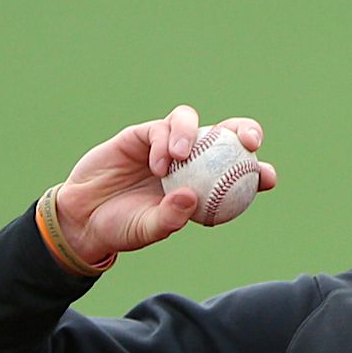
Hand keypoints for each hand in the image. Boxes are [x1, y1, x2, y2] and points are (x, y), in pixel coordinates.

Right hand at [52, 106, 277, 264]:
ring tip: (180, 156)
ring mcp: (166, 145)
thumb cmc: (123, 227)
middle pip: (225, 134)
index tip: (267, 178)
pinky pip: (158, 130)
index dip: (259, 171)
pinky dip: (162, 143)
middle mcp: (191, 160)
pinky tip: (159, 164)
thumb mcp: (148, 230)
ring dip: (192, 133)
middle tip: (248, 142)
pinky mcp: (141, 134)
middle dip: (244, 130)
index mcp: (204, 186)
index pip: (239, 173)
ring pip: (191, 122)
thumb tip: (192, 198)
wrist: (84, 216)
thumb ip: (170, 217)